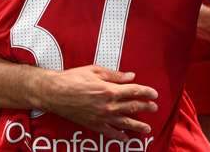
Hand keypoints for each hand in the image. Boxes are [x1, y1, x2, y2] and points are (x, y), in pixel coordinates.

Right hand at [40, 65, 158, 140]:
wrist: (55, 92)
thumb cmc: (73, 78)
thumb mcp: (95, 71)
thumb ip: (114, 75)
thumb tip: (131, 77)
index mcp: (110, 90)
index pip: (134, 91)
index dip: (146, 92)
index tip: (154, 94)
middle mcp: (108, 105)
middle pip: (132, 107)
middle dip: (145, 107)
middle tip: (154, 108)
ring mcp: (101, 117)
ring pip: (124, 123)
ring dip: (137, 126)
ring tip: (147, 129)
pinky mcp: (93, 124)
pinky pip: (109, 132)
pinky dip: (118, 136)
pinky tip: (125, 138)